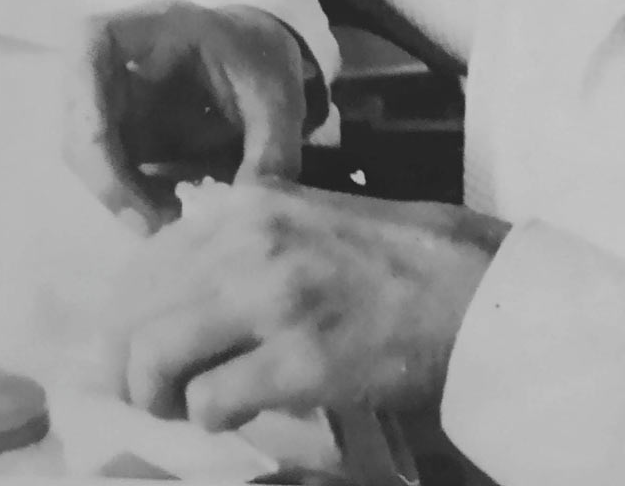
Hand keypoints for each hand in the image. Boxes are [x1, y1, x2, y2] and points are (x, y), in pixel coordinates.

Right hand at [63, 2, 312, 230]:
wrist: (260, 56)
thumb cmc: (263, 59)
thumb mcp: (280, 96)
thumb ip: (273, 147)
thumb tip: (251, 207)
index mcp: (158, 28)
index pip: (94, 42)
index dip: (85, 93)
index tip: (101, 142)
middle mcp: (120, 61)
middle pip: (81, 116)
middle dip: (109, 176)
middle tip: (154, 221)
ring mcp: (113, 98)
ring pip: (90, 153)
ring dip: (121, 194)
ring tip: (171, 221)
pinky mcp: (119, 130)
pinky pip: (111, 169)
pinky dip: (135, 196)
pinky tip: (171, 210)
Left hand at [104, 182, 509, 429]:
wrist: (493, 294)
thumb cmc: (423, 258)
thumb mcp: (329, 214)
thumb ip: (261, 231)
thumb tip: (189, 272)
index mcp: (258, 204)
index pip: (146, 262)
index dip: (132, 317)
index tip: (147, 347)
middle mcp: (255, 242)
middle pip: (135, 314)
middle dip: (133, 365)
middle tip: (163, 391)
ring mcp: (277, 300)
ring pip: (153, 361)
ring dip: (163, 397)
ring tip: (194, 406)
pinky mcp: (301, 360)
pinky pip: (211, 402)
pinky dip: (215, 420)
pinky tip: (246, 413)